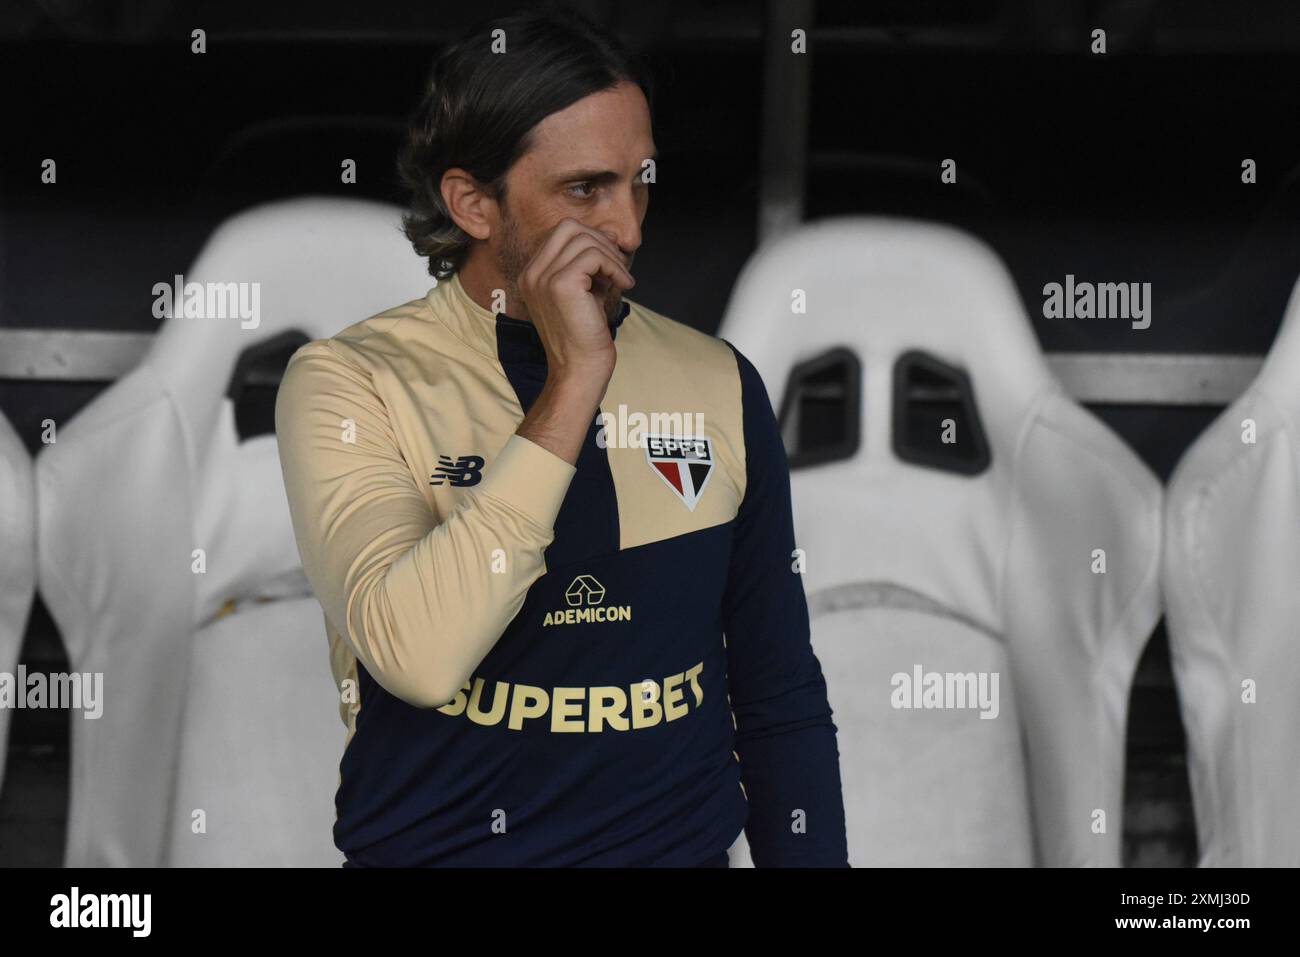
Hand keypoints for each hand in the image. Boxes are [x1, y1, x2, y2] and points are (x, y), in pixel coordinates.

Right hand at [517, 218, 635, 380]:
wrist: (579, 370)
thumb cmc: (584, 336)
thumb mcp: (584, 292)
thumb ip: (589, 266)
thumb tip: (609, 236)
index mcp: (531, 275)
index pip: (561, 233)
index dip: (591, 240)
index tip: (611, 263)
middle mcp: (531, 274)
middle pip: (569, 227)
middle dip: (601, 241)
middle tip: (618, 267)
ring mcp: (542, 278)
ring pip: (584, 239)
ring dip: (612, 256)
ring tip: (622, 279)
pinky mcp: (560, 284)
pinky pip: (594, 256)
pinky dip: (615, 266)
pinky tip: (624, 286)